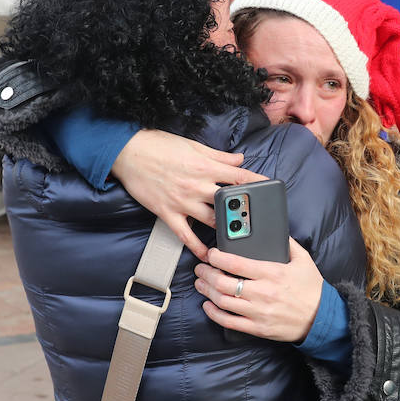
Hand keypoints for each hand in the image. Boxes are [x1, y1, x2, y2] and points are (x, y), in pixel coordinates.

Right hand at [113, 130, 267, 260]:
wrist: (129, 153)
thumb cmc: (160, 146)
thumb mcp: (193, 146)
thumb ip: (219, 156)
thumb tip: (239, 160)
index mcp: (205, 167)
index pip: (238, 177)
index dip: (257, 184)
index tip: (270, 190)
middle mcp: (197, 186)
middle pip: (228, 203)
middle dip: (243, 212)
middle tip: (257, 221)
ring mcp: (182, 201)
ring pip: (211, 220)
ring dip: (225, 230)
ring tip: (239, 239)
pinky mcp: (167, 213)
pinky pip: (185, 234)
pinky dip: (196, 246)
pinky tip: (206, 254)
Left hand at [194, 239, 323, 342]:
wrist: (321, 318)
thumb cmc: (312, 289)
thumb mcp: (304, 260)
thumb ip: (288, 243)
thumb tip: (276, 230)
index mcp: (272, 273)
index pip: (236, 263)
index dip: (217, 257)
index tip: (211, 253)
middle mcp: (263, 292)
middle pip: (223, 283)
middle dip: (207, 273)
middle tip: (201, 268)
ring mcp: (258, 312)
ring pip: (223, 301)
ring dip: (207, 291)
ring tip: (201, 283)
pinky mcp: (257, 328)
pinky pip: (229, 321)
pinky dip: (214, 313)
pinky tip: (208, 305)